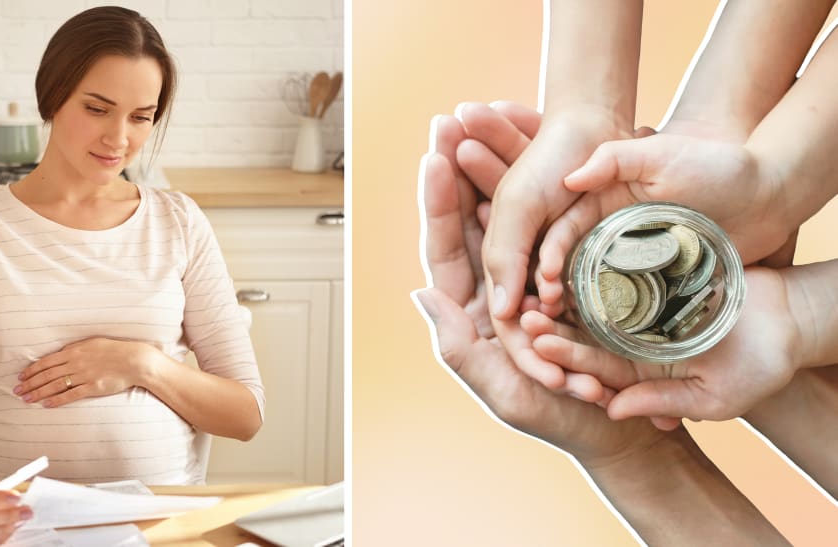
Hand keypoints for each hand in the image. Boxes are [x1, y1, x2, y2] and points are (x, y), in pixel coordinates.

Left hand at [15, 337, 149, 406]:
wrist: (134, 360)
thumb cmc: (115, 350)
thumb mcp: (93, 343)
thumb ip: (75, 349)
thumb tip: (60, 355)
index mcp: (75, 351)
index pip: (47, 361)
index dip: (31, 370)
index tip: (20, 377)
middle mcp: (76, 363)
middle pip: (47, 374)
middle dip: (30, 383)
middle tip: (17, 391)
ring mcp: (84, 376)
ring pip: (55, 385)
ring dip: (38, 393)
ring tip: (26, 399)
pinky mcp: (93, 387)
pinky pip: (71, 395)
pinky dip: (57, 400)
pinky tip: (46, 405)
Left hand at [415, 106, 666, 463]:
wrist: (626, 428)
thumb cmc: (563, 421)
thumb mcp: (507, 394)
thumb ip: (460, 350)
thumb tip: (423, 294)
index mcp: (475, 313)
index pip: (447, 249)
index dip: (439, 204)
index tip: (433, 157)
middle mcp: (500, 285)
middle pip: (474, 218)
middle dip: (463, 168)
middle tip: (454, 117)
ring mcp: (537, 271)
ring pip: (511, 209)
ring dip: (500, 162)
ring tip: (491, 113)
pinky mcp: (574, 265)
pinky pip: (554, 217)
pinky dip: (546, 181)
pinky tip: (539, 143)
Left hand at [520, 266, 801, 428]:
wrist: (791, 320)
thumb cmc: (759, 366)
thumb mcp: (715, 395)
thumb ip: (664, 400)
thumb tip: (614, 410)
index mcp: (636, 372)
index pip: (593, 367)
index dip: (566, 356)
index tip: (539, 344)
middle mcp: (629, 341)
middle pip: (583, 333)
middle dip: (553, 325)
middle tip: (525, 313)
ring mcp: (639, 309)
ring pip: (591, 301)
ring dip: (565, 293)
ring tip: (538, 279)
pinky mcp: (651, 277)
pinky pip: (615, 270)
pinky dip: (592, 263)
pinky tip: (568, 251)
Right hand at [534, 132, 788, 316]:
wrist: (770, 193)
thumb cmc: (716, 165)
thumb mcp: (662, 154)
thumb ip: (614, 159)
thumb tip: (569, 180)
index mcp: (601, 203)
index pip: (560, 233)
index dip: (546, 256)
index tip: (542, 278)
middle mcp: (610, 235)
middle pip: (567, 268)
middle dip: (550, 292)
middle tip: (544, 315)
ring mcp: (633, 261)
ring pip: (591, 290)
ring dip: (574, 313)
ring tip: (566, 332)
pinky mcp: (658, 282)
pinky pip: (628, 305)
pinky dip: (611, 322)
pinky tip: (601, 341)